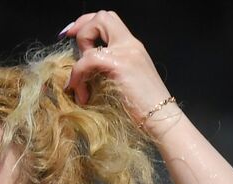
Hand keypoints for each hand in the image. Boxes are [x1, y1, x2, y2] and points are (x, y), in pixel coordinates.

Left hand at [59, 11, 174, 126]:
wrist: (161, 118)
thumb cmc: (141, 107)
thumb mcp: (124, 82)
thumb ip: (107, 71)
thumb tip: (82, 73)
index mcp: (131, 47)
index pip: (108, 20)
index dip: (87, 24)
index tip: (71, 36)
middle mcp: (130, 44)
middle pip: (103, 16)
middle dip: (82, 29)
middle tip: (74, 53)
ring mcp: (126, 52)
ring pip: (94, 30)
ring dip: (78, 56)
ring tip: (78, 84)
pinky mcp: (120, 65)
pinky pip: (88, 59)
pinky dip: (77, 75)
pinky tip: (80, 93)